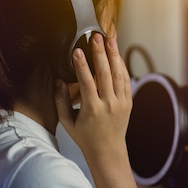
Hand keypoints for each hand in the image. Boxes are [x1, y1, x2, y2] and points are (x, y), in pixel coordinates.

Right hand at [55, 34, 131, 165]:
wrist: (108, 150)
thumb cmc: (85, 137)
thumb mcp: (67, 122)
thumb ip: (60, 101)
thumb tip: (58, 81)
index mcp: (92, 109)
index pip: (87, 83)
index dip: (81, 65)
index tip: (77, 51)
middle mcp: (109, 105)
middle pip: (105, 74)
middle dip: (100, 53)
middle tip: (96, 37)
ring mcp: (121, 103)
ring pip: (119, 74)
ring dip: (114, 54)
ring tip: (110, 39)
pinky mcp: (129, 102)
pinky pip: (126, 80)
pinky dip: (122, 66)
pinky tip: (117, 54)